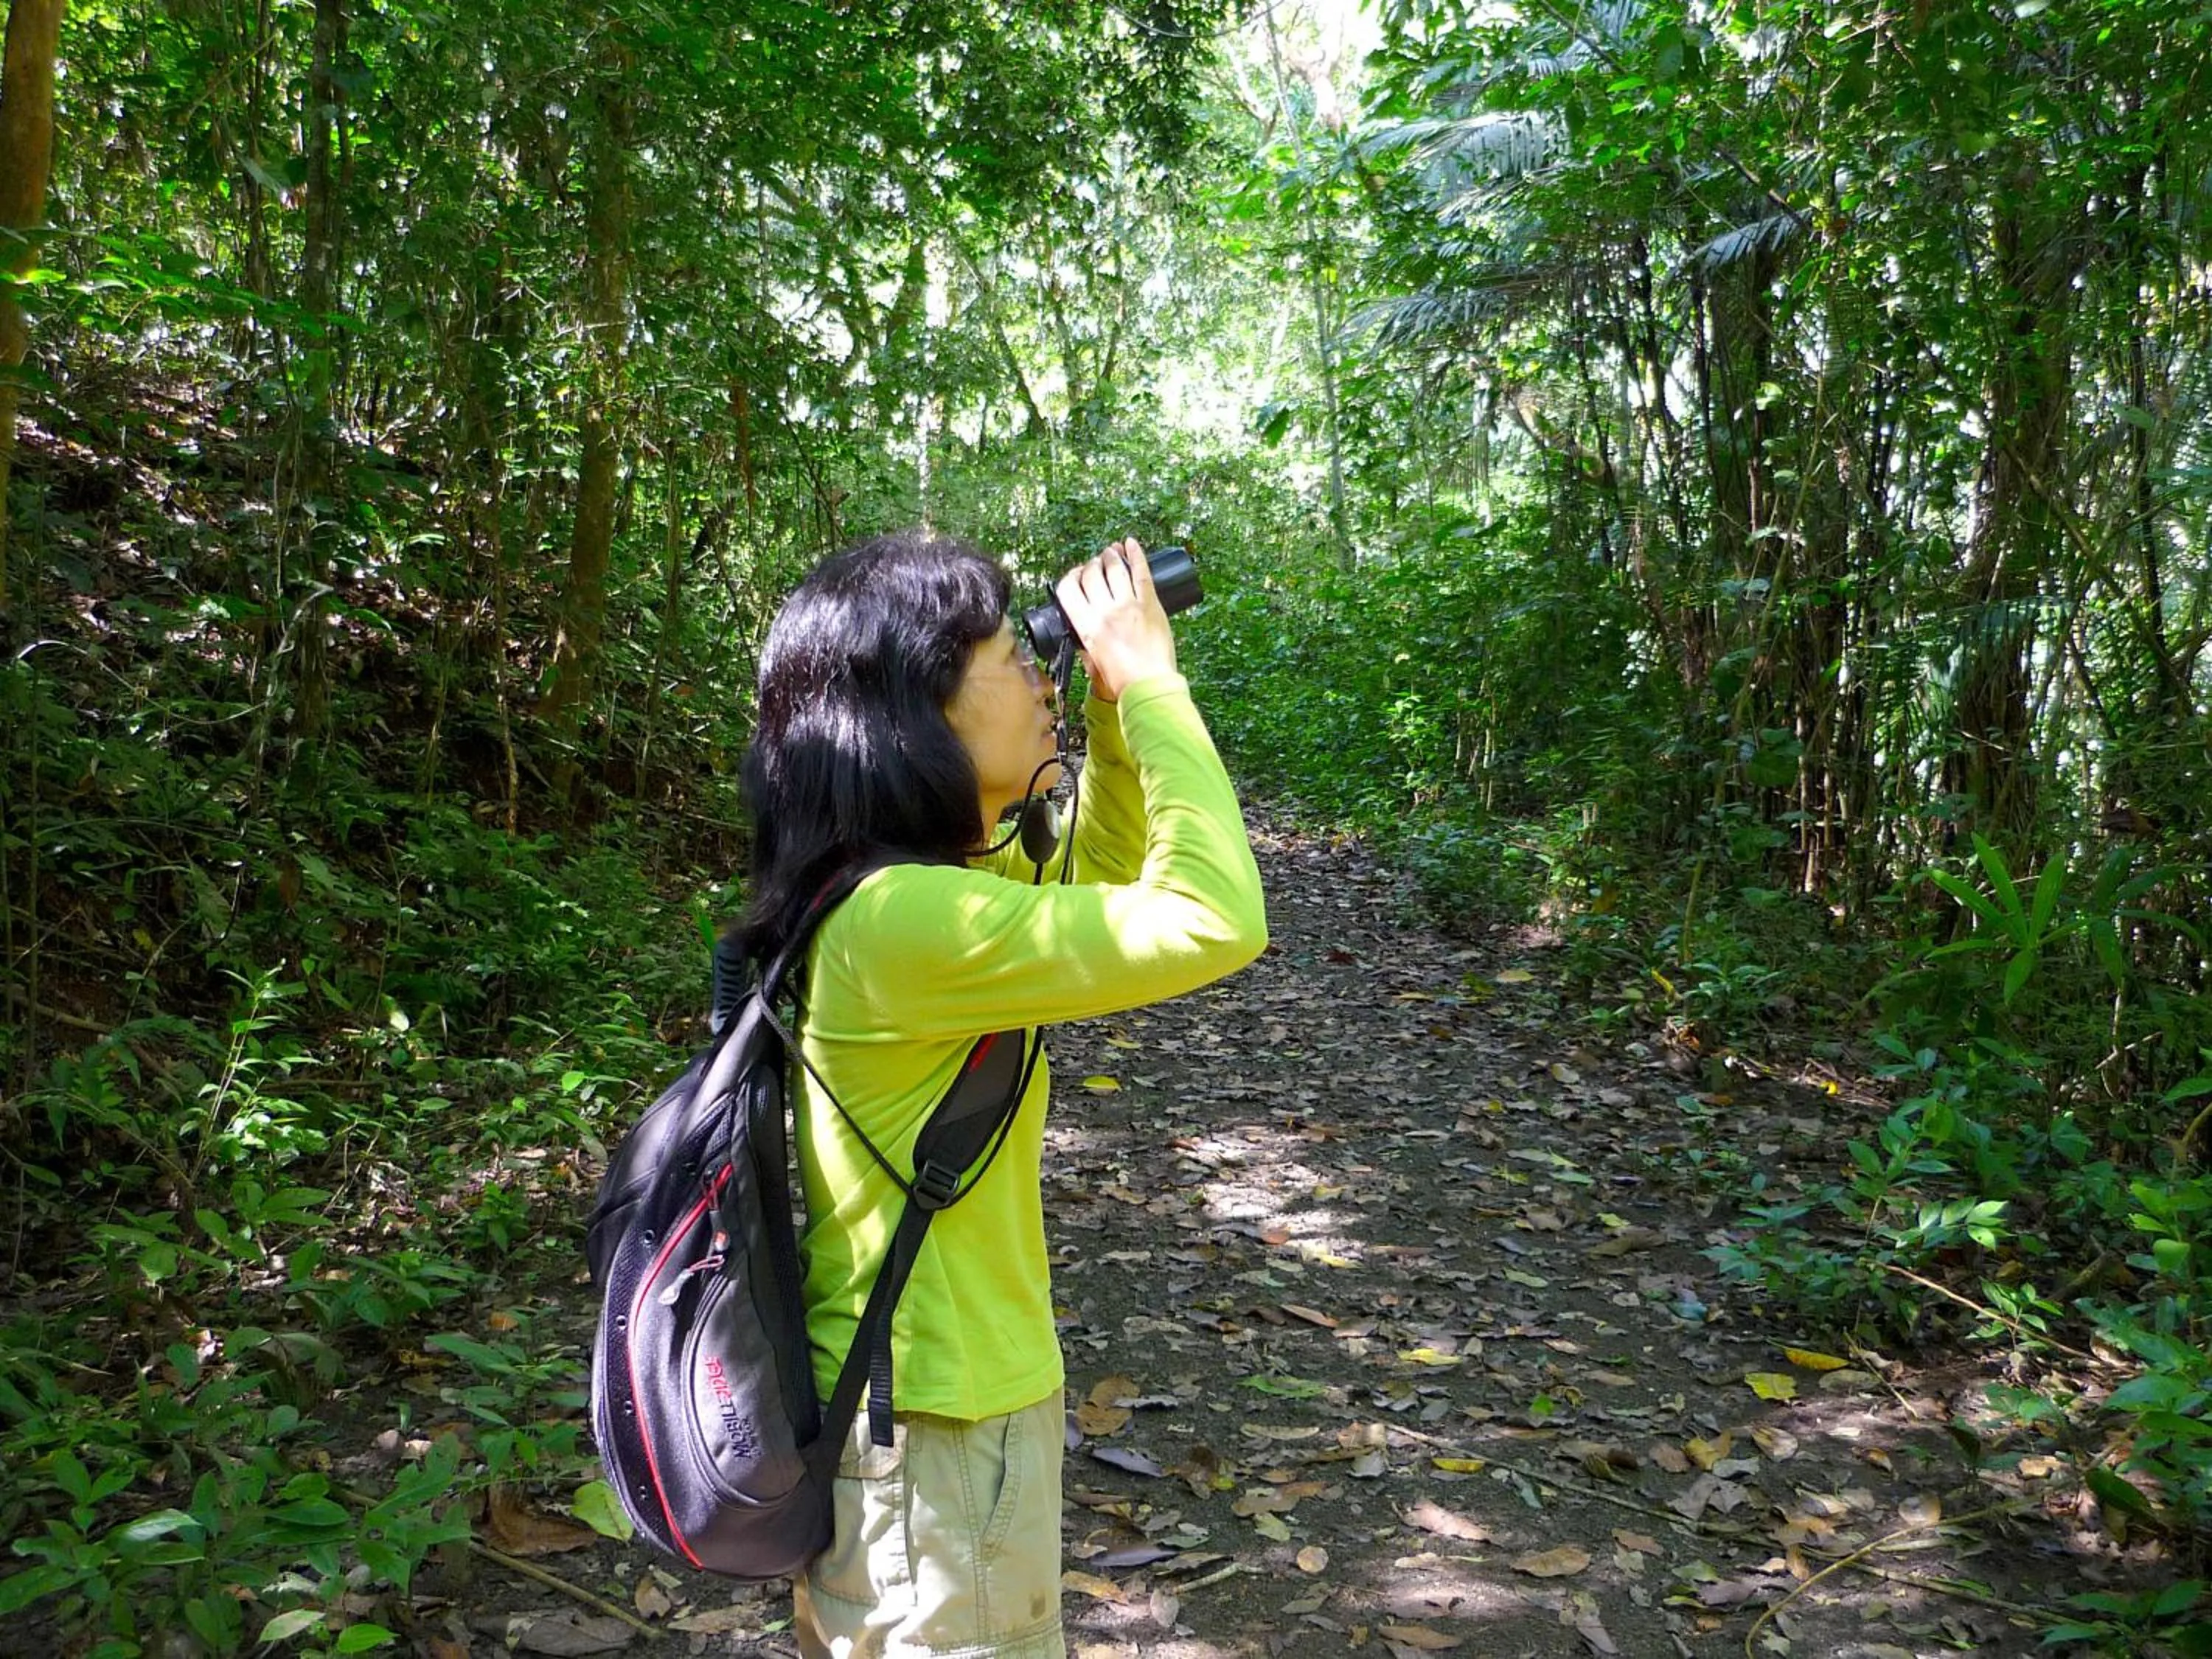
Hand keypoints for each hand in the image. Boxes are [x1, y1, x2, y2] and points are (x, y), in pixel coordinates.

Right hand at [1053, 538, 1177, 703]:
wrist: (1148, 686)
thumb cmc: (1121, 680)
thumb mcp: (1092, 661)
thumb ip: (1085, 643)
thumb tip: (1083, 631)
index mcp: (1085, 625)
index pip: (1068, 589)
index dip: (1071, 577)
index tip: (1077, 575)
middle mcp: (1104, 611)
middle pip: (1091, 574)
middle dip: (1091, 564)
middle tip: (1096, 564)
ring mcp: (1128, 605)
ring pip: (1115, 568)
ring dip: (1111, 555)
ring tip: (1112, 551)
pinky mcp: (1149, 604)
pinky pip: (1141, 572)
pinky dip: (1136, 554)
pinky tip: (1131, 543)